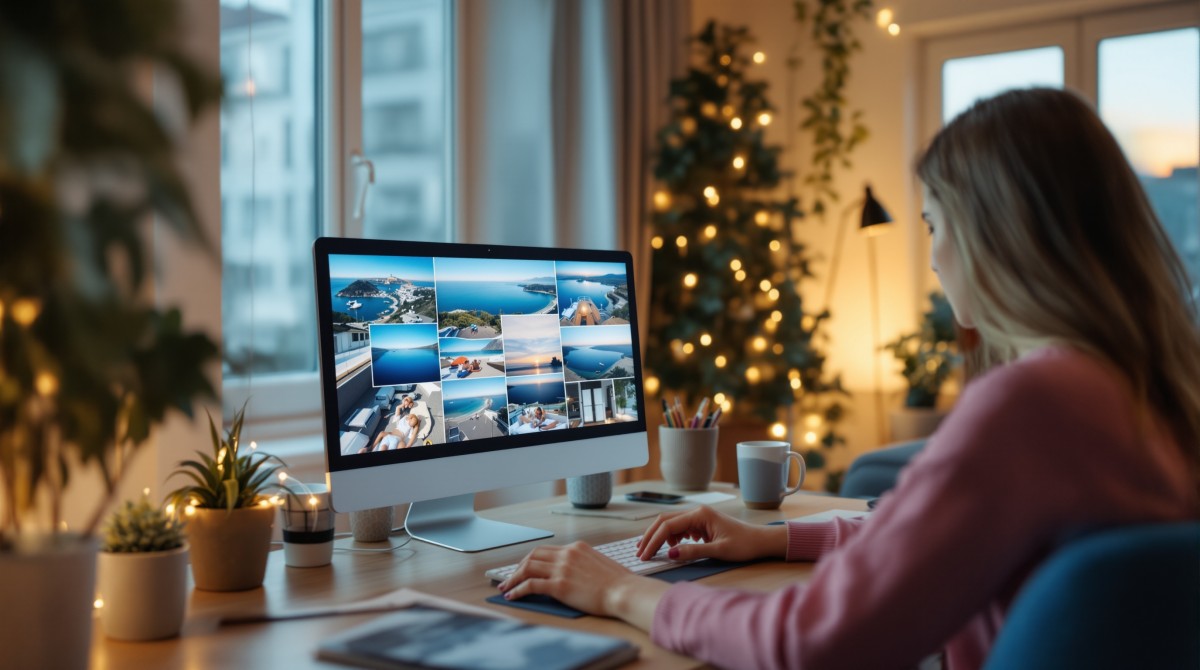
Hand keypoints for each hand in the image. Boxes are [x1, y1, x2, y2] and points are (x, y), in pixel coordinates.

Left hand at [497, 542, 666, 623]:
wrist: (624, 591)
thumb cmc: (618, 583)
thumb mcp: (598, 564)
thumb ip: (582, 564)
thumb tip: (571, 573)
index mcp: (577, 548)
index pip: (547, 550)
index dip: (531, 560)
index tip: (524, 568)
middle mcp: (567, 554)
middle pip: (533, 555)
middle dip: (518, 567)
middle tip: (511, 578)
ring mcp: (562, 569)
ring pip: (528, 568)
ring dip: (513, 578)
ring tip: (506, 588)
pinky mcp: (559, 585)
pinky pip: (531, 585)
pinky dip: (518, 590)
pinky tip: (513, 596)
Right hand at [637, 505, 786, 562]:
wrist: (760, 541)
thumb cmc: (744, 545)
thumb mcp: (718, 551)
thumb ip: (693, 551)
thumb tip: (670, 554)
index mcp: (700, 515)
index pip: (668, 526)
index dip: (654, 541)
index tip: (645, 556)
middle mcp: (697, 512)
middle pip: (665, 521)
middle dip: (651, 536)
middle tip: (640, 553)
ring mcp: (699, 517)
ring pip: (671, 524)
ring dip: (660, 536)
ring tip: (652, 551)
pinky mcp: (702, 524)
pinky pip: (680, 528)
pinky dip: (672, 537)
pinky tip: (672, 547)